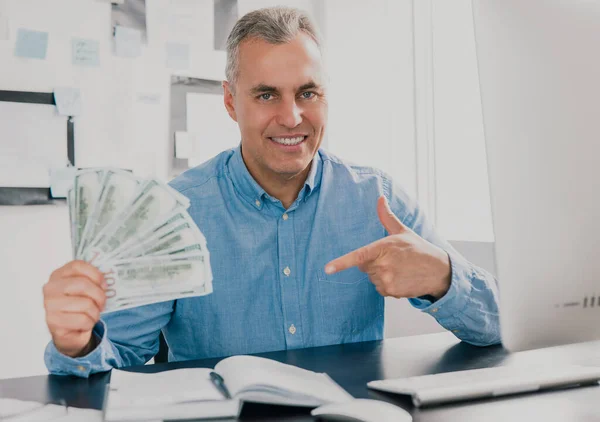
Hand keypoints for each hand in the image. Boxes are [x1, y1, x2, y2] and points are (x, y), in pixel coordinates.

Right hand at [43, 260, 105, 356]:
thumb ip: (91, 281)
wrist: (69, 332)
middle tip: (102, 304)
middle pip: (83, 284)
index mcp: (58, 275)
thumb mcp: (84, 290)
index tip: (103, 285)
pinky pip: (83, 320)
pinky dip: (89, 323)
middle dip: (99, 296)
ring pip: (86, 304)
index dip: (95, 274)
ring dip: (95, 312)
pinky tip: (85, 324)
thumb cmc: (78, 308)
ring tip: (92, 315)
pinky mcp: (53, 322)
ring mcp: (50, 305)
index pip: (77, 266)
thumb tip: (104, 282)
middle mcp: (50, 288)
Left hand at [325, 196, 450, 299]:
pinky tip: (401, 279)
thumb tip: (380, 198)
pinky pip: (380, 289)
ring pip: (372, 278)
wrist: (439, 271)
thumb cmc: (419, 249)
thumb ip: (387, 216)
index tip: (327, 269)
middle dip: (374, 262)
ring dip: (381, 274)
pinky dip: (388, 285)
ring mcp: (387, 280)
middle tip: (393, 259)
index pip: (359, 256)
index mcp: (384, 248)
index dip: (341, 263)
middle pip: (364, 266)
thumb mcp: (403, 231)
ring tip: (400, 269)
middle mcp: (384, 265)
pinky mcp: (391, 292)